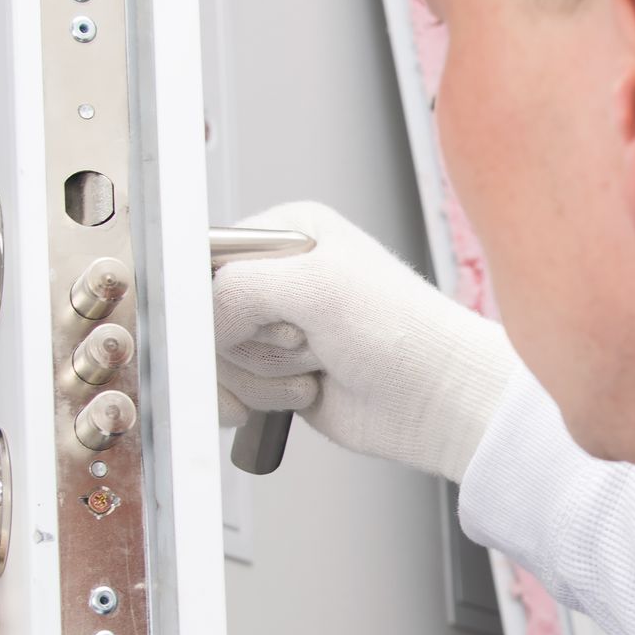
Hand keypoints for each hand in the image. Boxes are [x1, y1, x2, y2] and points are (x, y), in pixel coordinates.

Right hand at [214, 201, 516, 482]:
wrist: (436, 401)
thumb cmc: (404, 334)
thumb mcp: (317, 287)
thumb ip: (239, 288)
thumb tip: (197, 318)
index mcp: (288, 233)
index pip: (208, 257)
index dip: (216, 297)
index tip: (247, 319)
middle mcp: (279, 277)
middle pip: (206, 314)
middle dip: (249, 342)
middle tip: (303, 339)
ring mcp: (276, 329)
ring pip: (217, 358)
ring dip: (263, 375)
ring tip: (316, 366)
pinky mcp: (277, 373)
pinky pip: (232, 389)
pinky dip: (258, 399)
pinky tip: (303, 394)